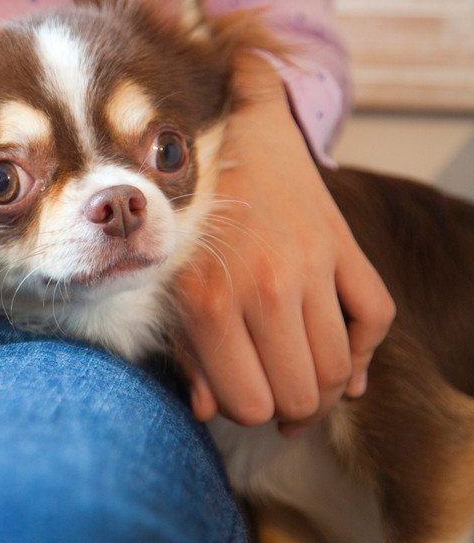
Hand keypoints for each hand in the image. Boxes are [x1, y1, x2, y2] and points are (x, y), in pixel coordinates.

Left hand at [172, 53, 394, 434]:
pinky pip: (377, 317)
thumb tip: (211, 410)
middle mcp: (264, 286)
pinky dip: (367, 349)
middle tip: (272, 397)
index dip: (243, 411)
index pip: (248, 402)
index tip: (236, 397)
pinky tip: (345, 362)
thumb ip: (186, 349)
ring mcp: (310, 265)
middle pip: (300, 394)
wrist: (224, 131)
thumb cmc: (182, 215)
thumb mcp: (165, 282)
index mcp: (208, 300)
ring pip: (339, 367)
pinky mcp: (343, 244)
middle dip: (287, 409)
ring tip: (301, 383)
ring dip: (324, 387)